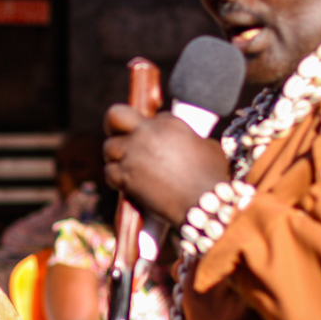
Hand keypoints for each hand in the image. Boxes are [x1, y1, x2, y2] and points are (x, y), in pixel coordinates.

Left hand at [103, 107, 231, 225]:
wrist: (204, 204)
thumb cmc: (212, 178)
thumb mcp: (208, 148)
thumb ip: (191, 140)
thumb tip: (188, 143)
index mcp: (168, 124)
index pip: (153, 117)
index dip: (154, 129)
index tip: (156, 140)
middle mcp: (146, 134)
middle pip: (116, 115)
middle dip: (114, 124)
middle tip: (119, 134)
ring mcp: (133, 154)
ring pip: (109, 147)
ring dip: (116, 156)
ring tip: (127, 165)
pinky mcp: (125, 176)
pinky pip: (109, 171)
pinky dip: (116, 177)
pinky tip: (127, 183)